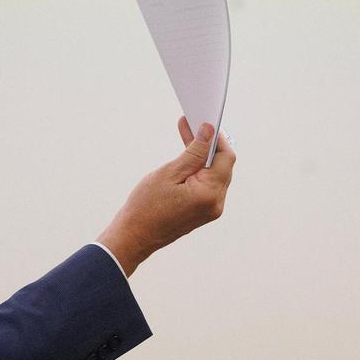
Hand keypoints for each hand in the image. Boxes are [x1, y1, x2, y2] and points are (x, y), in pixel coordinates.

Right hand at [97, 118, 234, 275]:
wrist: (133, 236)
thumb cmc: (146, 207)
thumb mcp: (169, 173)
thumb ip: (193, 152)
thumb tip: (208, 132)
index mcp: (209, 194)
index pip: (226, 158)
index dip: (217, 138)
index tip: (204, 123)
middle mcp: (215, 203)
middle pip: (221, 166)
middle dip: (207, 144)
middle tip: (192, 125)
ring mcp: (210, 209)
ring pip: (213, 174)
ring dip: (201, 156)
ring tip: (185, 137)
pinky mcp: (202, 211)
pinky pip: (206, 185)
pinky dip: (197, 170)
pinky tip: (185, 159)